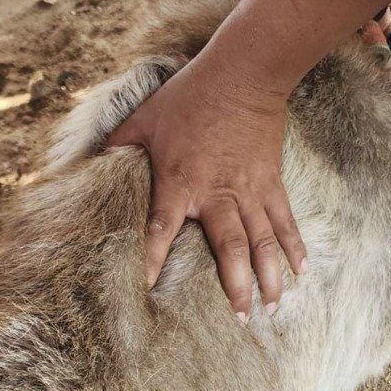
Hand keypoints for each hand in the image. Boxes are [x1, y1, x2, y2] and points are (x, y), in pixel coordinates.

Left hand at [108, 60, 306, 319]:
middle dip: (235, 286)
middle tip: (240, 318)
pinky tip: (302, 271)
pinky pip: (285, 220)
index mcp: (179, 182)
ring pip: (262, 241)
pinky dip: (295, 246)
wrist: (243, 73)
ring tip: (273, 308)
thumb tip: (88, 169)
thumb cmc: (187, 97)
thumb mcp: (142, 120)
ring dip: (269, 276)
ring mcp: (249, 190)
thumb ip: (117, 149)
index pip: (162, 229)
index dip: (154, 260)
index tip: (148, 290)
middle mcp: (217, 193)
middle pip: (228, 248)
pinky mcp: (271, 182)